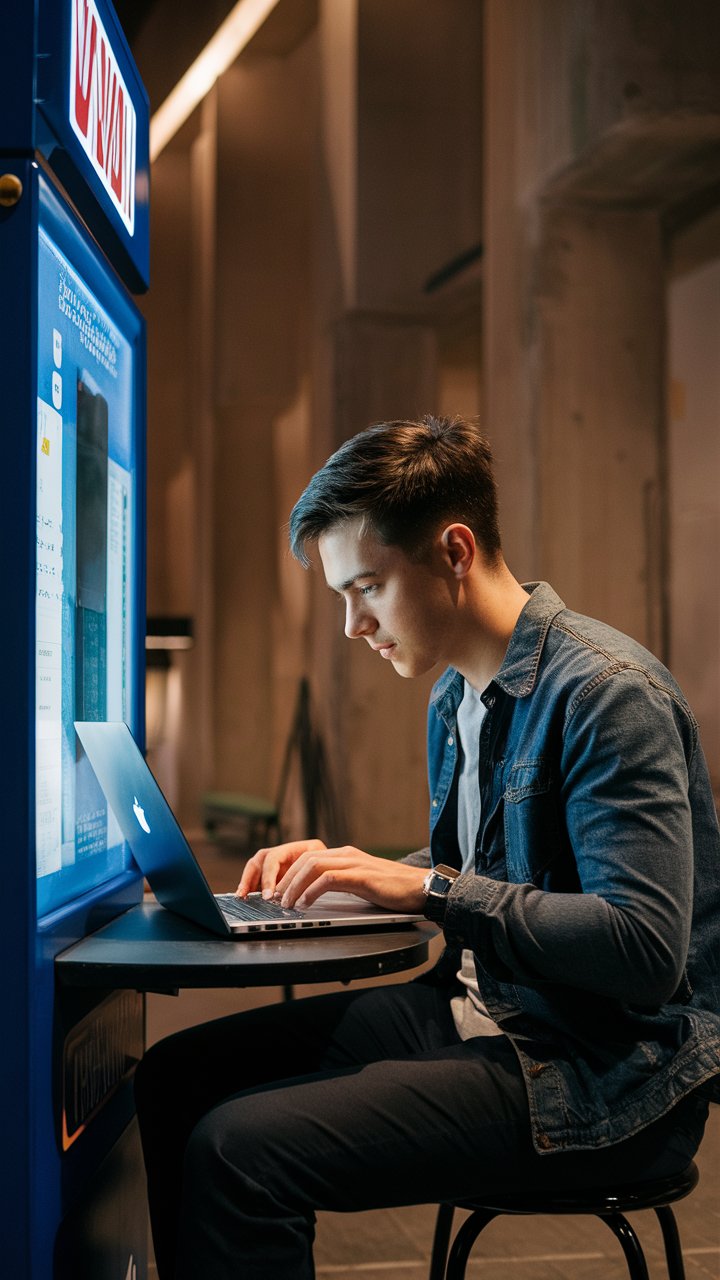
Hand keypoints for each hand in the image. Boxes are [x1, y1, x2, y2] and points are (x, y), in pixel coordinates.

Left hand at [236, 839, 426, 912]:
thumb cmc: (394, 892)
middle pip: (305, 859)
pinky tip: (306, 903)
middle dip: (285, 879)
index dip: (289, 873)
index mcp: (346, 856)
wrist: (422, 889)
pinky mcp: (362, 875)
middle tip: (274, 899)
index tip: (277, 891)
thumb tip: (319, 899)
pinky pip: (329, 878)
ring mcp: (355, 863)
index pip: (308, 857)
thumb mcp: (362, 885)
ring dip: (294, 885)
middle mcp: (347, 855)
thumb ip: (343, 886)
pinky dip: (312, 890)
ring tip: (285, 903)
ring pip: (313, 866)